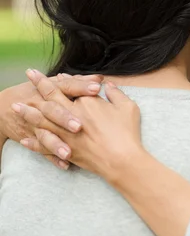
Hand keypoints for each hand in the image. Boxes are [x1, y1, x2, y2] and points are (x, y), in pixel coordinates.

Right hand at [1, 70, 102, 168]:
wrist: (5, 107)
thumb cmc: (38, 93)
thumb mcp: (55, 85)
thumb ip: (78, 82)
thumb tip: (99, 78)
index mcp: (49, 91)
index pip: (66, 87)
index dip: (81, 87)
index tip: (96, 89)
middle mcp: (40, 107)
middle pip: (53, 111)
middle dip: (65, 118)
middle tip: (79, 126)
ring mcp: (35, 125)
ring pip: (45, 135)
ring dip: (56, 144)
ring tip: (68, 153)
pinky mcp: (32, 139)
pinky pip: (42, 150)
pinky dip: (52, 157)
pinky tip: (65, 164)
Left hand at [14, 74, 143, 182]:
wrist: (121, 160)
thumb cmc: (127, 133)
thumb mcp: (128, 107)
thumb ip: (117, 94)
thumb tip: (109, 85)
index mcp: (87, 103)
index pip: (71, 87)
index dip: (62, 80)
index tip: (56, 75)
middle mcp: (72, 116)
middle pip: (51, 98)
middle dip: (38, 86)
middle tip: (28, 76)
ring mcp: (66, 134)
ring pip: (42, 121)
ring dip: (27, 113)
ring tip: (16, 107)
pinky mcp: (66, 150)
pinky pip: (45, 145)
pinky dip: (34, 142)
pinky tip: (25, 139)